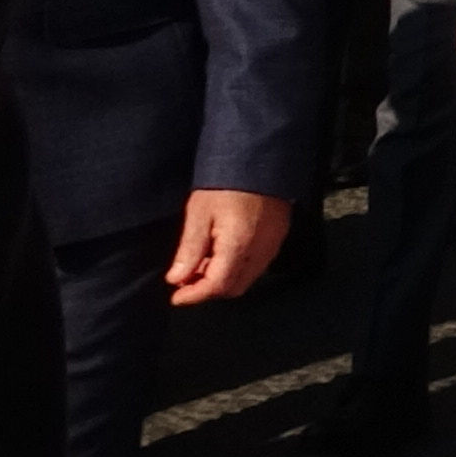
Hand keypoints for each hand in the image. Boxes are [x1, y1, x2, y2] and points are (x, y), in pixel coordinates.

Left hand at [167, 191, 291, 304]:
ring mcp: (274, 244)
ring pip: (248, 278)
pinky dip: (238, 269)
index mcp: (239, 246)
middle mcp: (261, 251)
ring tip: (202, 266)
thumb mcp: (199, 213)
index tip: (175, 297)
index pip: (217, 286)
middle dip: (209, 290)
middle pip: (235, 288)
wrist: (261, 159)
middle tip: (186, 281)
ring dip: (224, 280)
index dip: (194, 296)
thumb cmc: (225, 185)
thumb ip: (189, 250)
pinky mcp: (280, 236)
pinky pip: (258, 265)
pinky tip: (223, 254)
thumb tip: (176, 280)